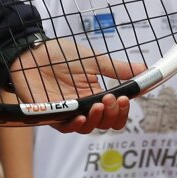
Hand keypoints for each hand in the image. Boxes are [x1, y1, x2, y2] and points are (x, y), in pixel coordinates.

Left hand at [11, 37, 140, 132]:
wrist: (30, 49)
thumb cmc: (59, 54)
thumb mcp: (93, 59)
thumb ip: (117, 68)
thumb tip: (146, 69)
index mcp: (95, 95)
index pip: (114, 114)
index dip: (122, 111)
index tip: (126, 98)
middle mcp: (83, 107)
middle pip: (104, 124)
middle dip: (112, 114)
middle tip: (112, 98)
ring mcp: (67, 111)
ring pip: (87, 128)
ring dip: (96, 119)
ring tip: (98, 104)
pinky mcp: (51, 113)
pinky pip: (65, 127)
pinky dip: (75, 124)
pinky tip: (80, 116)